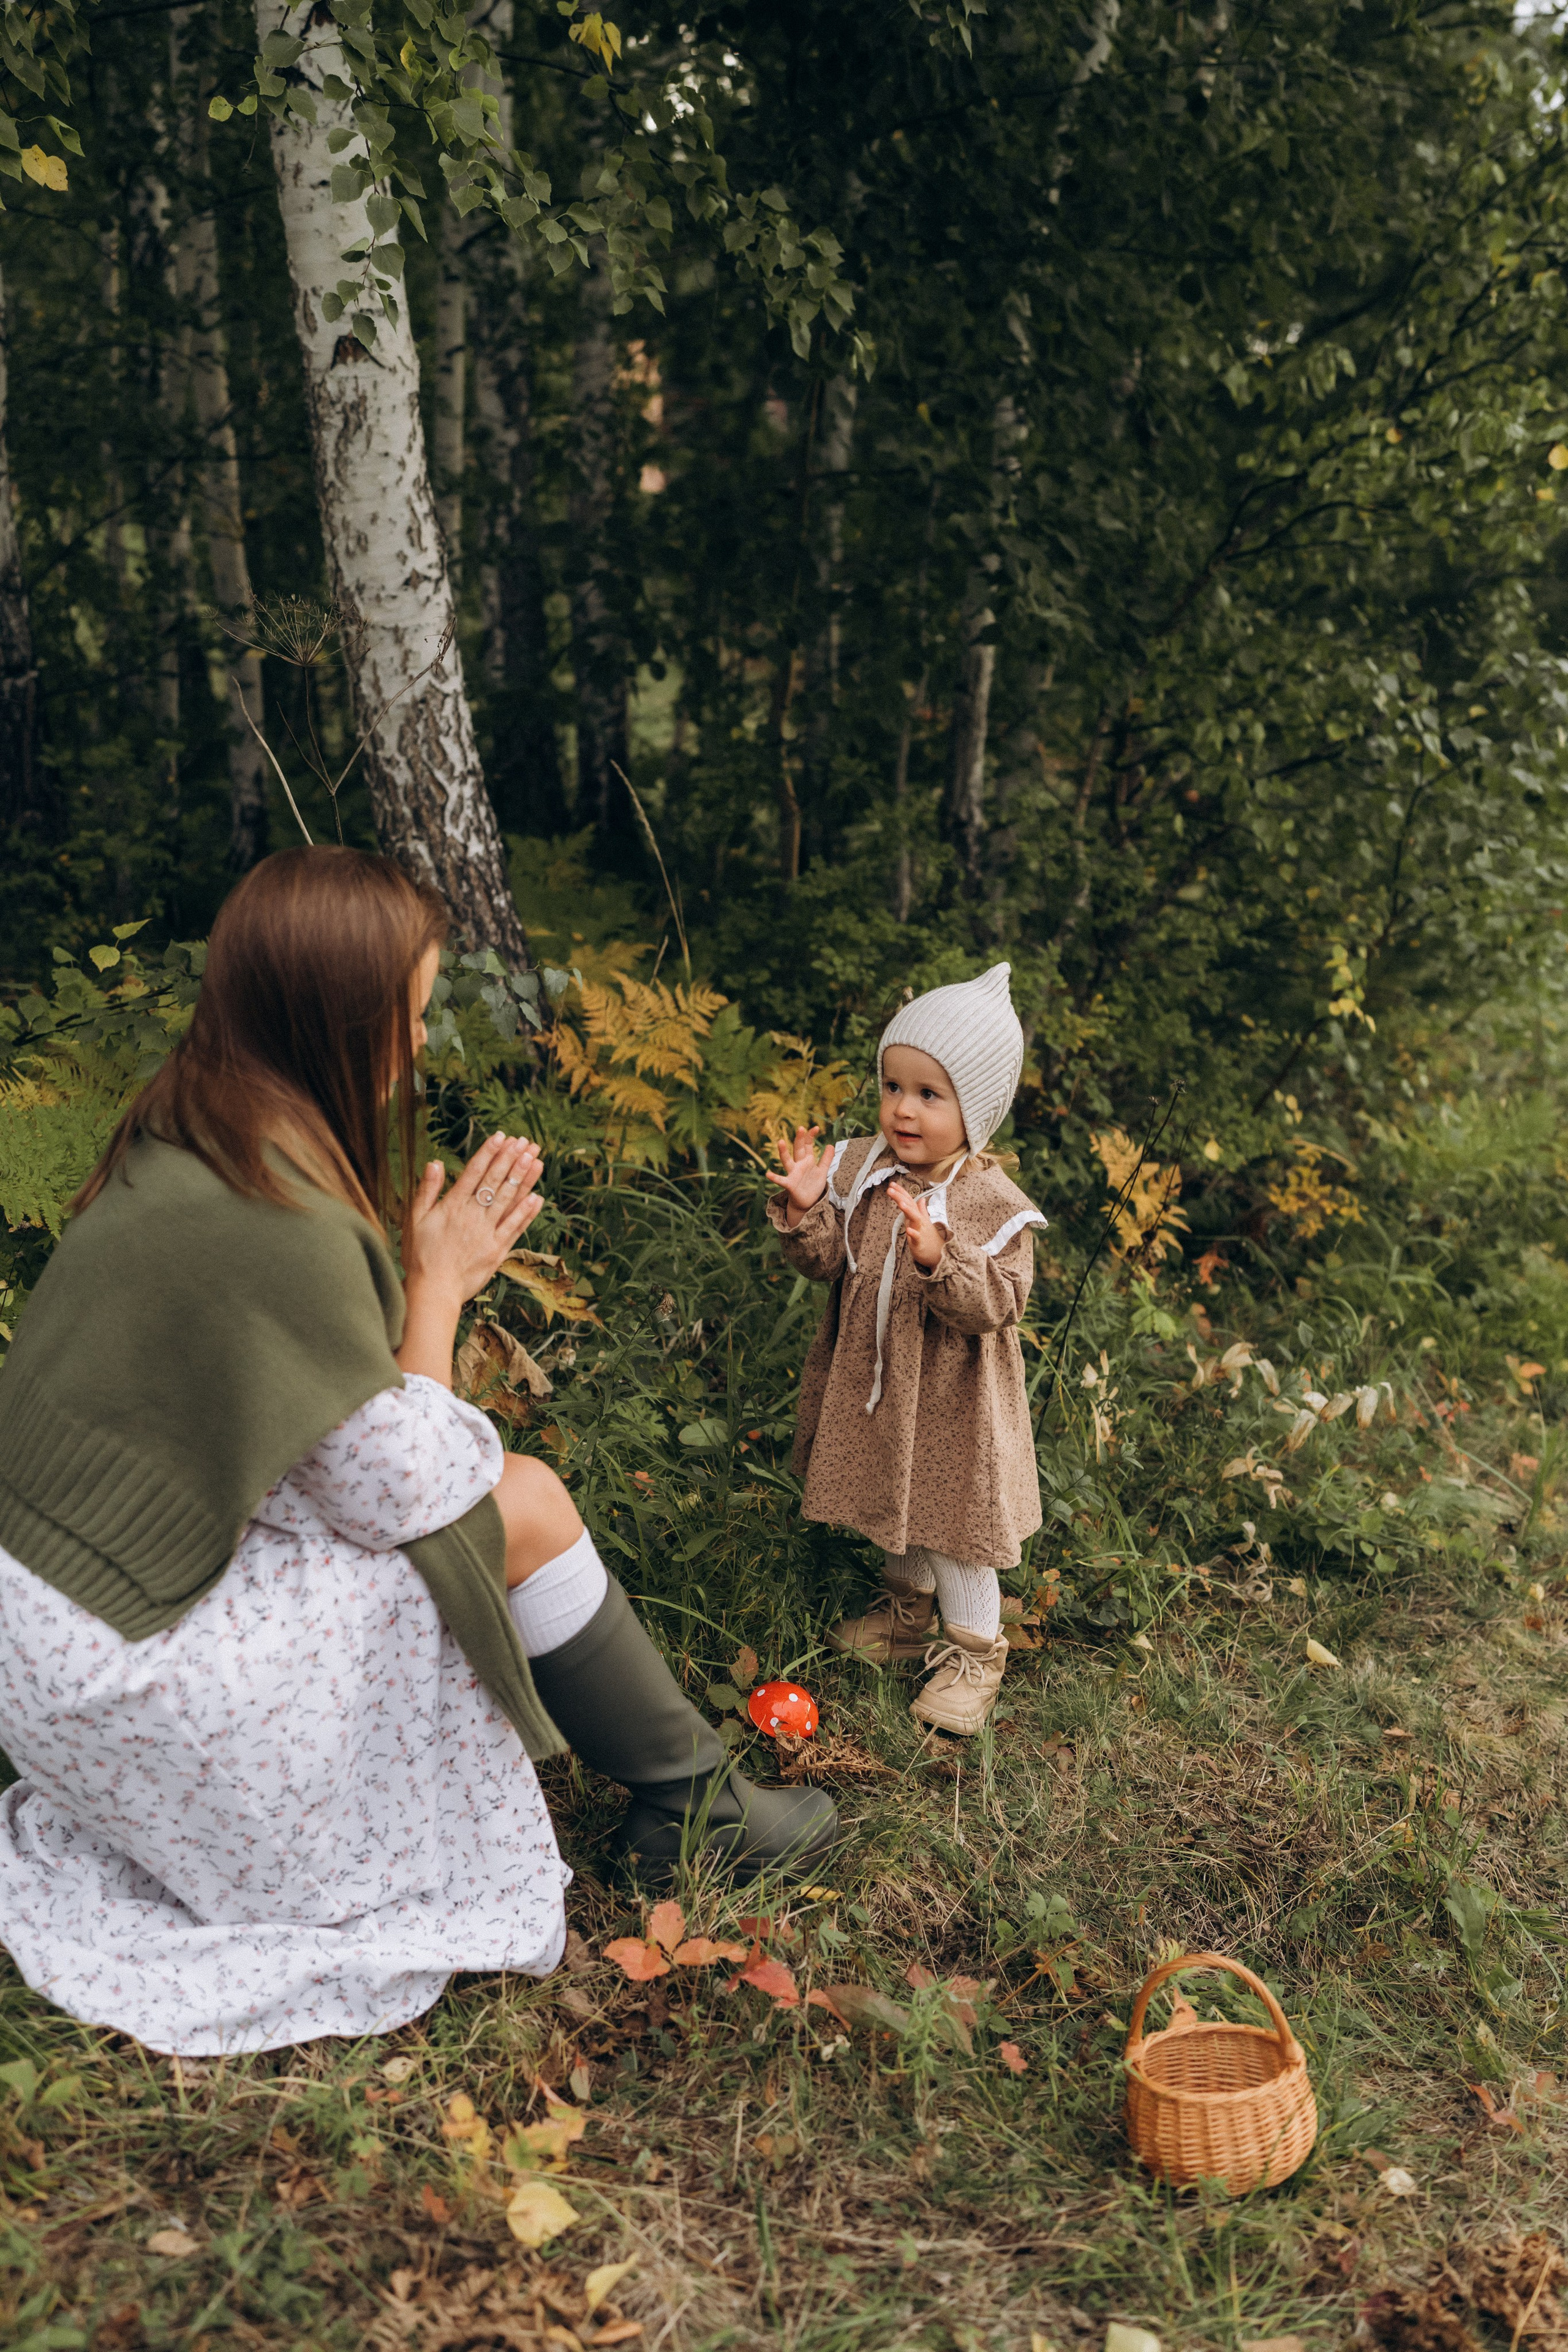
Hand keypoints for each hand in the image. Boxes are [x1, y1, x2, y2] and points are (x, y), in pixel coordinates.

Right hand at [402, 1131, 543, 1306]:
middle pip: (495, 1181)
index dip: (489, 1153)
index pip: (474, 1172)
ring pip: (508, 1200)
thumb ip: (426, 1190)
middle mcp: (472, 1215)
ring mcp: (487, 1233)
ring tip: (535, 1159)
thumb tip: (435, 1163)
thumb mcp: (414, 1219)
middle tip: (525, 1141)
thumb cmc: (419, 1255)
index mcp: (452, 1205)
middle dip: (511, 1159)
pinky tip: (538, 1197)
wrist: (433, 1290)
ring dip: (523, 1178)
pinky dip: (526, 1212)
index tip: (502, 1136)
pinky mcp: (497, 1250)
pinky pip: (514, 1227)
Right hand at [766, 1124, 830, 1228]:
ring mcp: (793, 1174)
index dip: (810, 1136)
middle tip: (801, 1128)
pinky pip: (781, 1180)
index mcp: (807, 1160)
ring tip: (780, 1142)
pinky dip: (775, 1178)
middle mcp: (798, 1165)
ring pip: (787, 1161)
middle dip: (800, 1139)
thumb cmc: (812, 1185)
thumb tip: (831, 1145)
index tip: (816, 1128)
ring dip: (783, 1152)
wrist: (807, 1202)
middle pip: (798, 1149)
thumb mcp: (822, 1171)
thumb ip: (826, 1159)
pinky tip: (768, 1174)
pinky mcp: (790, 1184)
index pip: (808, 1145)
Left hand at [888, 1181, 946, 1271]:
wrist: (939, 1255)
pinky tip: (908, 1230)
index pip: (909, 1201)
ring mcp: (921, 1231)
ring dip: (908, 1210)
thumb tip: (921, 1199)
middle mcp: (919, 1221)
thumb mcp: (924, 1222)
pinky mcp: (920, 1244)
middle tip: (890, 1189)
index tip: (892, 1184)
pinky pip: (917, 1238)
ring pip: (915, 1219)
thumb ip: (921, 1210)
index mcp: (917, 1216)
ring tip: (901, 1203)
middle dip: (900, 1197)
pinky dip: (913, 1234)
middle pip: (910, 1206)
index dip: (901, 1192)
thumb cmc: (929, 1239)